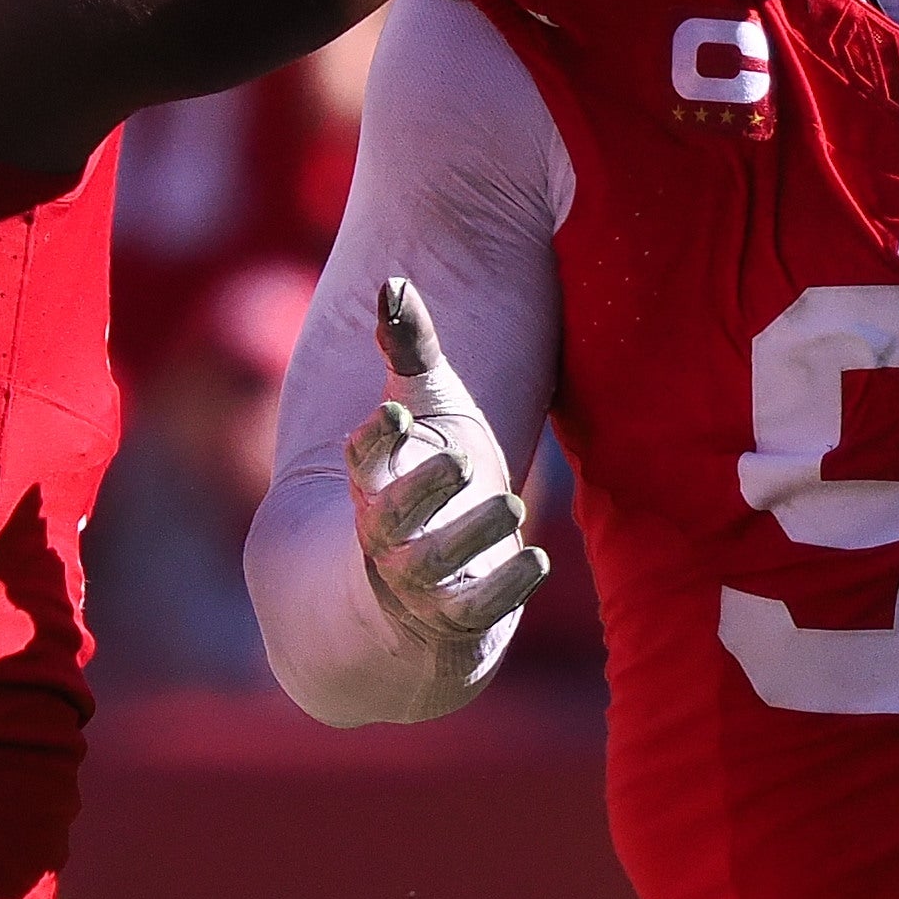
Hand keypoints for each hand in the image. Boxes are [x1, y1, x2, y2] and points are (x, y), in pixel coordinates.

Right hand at [351, 279, 549, 687]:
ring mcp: (417, 581)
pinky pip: (476, 608)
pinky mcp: (457, 616)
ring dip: (470, 536)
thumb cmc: (430, 477)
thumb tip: (393, 282)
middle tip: (460, 459)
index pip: (361, 460)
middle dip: (422, 490)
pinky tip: (537, 559)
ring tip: (511, 503)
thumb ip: (409, 350)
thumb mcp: (427, 408)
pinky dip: (505, 588)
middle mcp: (385, 535)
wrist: (421, 590)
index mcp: (372, 481)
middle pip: (392, 516)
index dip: (373, 439)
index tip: (392, 412)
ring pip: (433, 565)